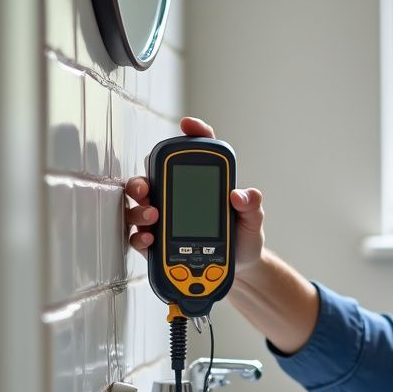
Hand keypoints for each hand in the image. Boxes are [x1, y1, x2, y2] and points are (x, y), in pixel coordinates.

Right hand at [123, 115, 265, 271]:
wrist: (239, 267)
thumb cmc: (243, 238)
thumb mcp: (252, 221)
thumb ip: (251, 207)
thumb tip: (241, 195)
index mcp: (205, 182)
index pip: (198, 151)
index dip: (194, 133)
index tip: (188, 124)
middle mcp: (178, 194)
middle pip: (153, 176)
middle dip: (144, 179)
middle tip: (146, 189)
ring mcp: (164, 216)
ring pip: (140, 205)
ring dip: (140, 208)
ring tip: (152, 216)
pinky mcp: (157, 240)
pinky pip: (140, 235)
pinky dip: (141, 236)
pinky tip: (150, 238)